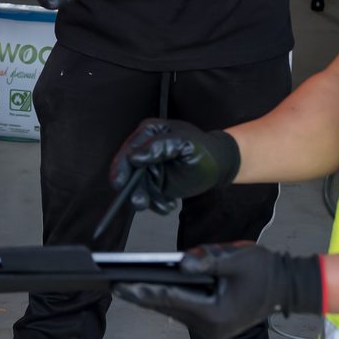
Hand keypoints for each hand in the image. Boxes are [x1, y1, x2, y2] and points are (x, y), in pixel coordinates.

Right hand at [108, 119, 240, 215]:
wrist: (219, 165)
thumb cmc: (205, 150)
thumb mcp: (186, 143)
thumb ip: (160, 146)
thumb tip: (134, 157)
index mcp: (149, 132)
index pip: (129, 149)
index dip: (121, 166)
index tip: (120, 183)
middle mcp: (144, 149)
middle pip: (127, 170)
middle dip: (132, 188)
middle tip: (139, 202)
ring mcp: (148, 167)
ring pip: (136, 186)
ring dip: (147, 199)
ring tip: (165, 206)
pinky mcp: (154, 183)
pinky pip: (148, 196)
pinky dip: (156, 203)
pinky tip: (169, 204)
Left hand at [117, 243, 323, 338]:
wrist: (287, 287)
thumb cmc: (264, 270)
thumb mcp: (237, 258)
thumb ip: (207, 260)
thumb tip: (180, 265)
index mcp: (215, 313)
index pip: (173, 300)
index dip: (146, 291)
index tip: (123, 286)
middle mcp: (210, 328)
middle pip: (169, 309)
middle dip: (142, 296)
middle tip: (115, 286)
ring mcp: (212, 331)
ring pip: (175, 312)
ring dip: (153, 300)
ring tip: (126, 288)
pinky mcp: (213, 327)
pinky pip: (185, 312)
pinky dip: (168, 301)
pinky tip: (151, 291)